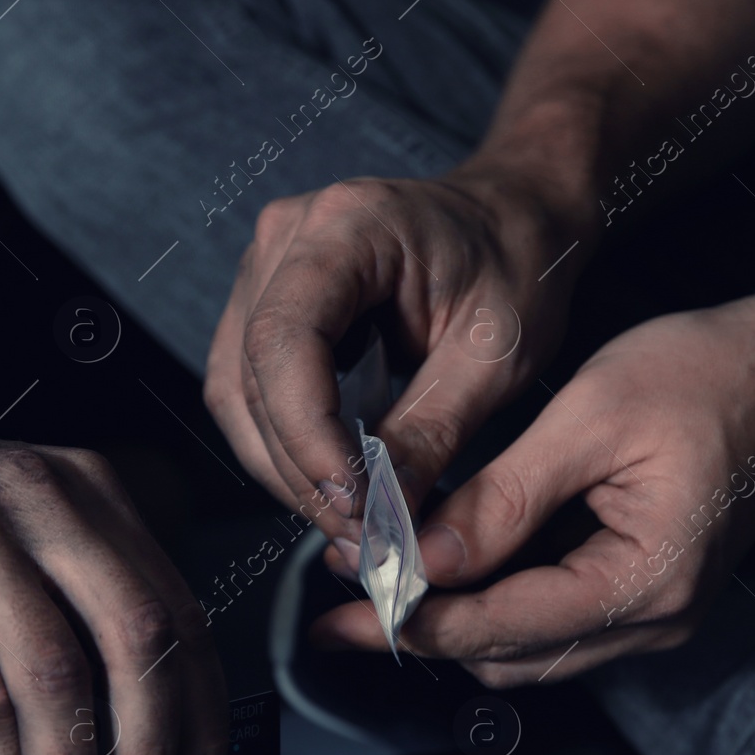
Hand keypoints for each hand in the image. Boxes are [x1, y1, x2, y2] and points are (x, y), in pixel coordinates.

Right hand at [204, 170, 590, 551]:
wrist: (513, 219)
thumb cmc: (515, 267)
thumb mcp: (496, 355)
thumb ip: (434, 432)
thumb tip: (384, 517)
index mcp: (349, 226)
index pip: (285, 338)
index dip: (306, 431)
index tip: (353, 501)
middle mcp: (288, 237)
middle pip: (252, 375)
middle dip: (301, 468)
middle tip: (362, 534)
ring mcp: (267, 268)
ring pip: (239, 393)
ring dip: (286, 468)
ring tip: (352, 520)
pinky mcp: (266, 302)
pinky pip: (250, 389)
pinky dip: (285, 446)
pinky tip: (335, 482)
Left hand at [309, 293, 754, 683]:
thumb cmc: (703, 374)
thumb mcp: (589, 419)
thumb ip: (503, 498)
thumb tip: (426, 558)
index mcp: (645, 581)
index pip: (502, 626)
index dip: (413, 621)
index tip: (339, 613)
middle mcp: (656, 619)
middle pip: (510, 654)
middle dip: (424, 626)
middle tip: (343, 592)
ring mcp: (657, 613)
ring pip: (529, 649)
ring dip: (456, 618)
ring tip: (381, 573)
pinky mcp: (649, 592)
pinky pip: (556, 621)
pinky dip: (496, 602)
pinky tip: (449, 564)